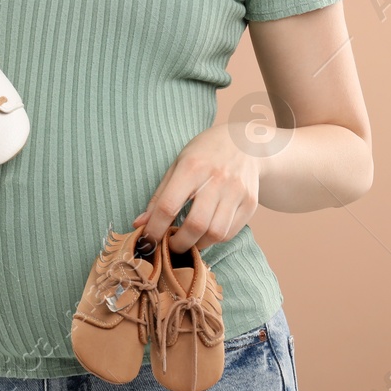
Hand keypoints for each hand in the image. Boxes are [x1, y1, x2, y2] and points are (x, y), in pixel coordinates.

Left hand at [131, 124, 260, 254]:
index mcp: (192, 167)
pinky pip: (230, 232)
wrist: (246, 143)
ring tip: (189, 241)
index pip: (169, 206)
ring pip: (215, 233)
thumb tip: (139, 224)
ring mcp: (236, 191)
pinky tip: (207, 233)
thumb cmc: (204, 154)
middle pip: (195, 224)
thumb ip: (159, 197)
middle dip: (178, 244)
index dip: (155, 229)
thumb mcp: (177, 166)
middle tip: (171, 246)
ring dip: (198, 245)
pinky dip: (214, 239)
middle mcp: (216, 179)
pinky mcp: (250, 203)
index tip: (147, 242)